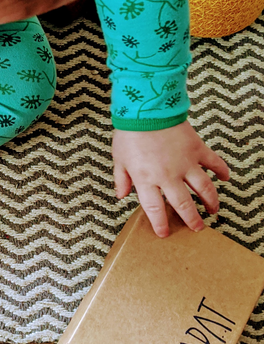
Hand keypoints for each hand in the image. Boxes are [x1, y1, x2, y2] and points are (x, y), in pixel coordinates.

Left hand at [112, 121, 229, 236]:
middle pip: (183, 204)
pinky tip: (226, 179)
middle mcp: (168, 176)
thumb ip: (121, 179)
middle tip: (196, 228)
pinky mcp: (197, 149)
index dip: (160, 224)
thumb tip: (121, 195)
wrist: (147, 109)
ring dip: (210, 202)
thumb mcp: (119, 159)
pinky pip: (214, 163)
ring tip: (213, 211)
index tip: (164, 233)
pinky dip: (222, 171)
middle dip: (191, 220)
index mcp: (146, 180)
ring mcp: (186, 164)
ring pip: (204, 189)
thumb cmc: (130, 133)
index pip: (155, 209)